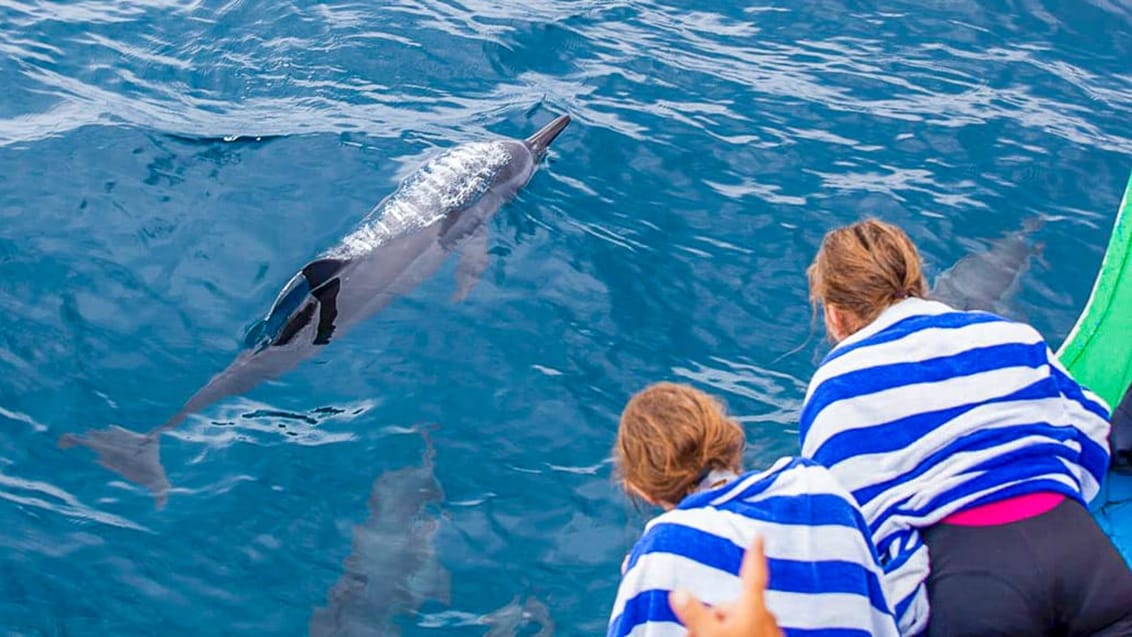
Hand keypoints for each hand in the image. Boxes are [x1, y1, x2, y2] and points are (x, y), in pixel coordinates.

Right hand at [668, 536, 783, 636]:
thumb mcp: (708, 635)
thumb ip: (693, 613)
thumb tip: (678, 591)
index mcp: (752, 607)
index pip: (752, 572)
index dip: (755, 553)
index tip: (760, 535)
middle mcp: (765, 618)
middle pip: (732, 607)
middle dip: (712, 618)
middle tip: (696, 636)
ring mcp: (769, 634)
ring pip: (736, 626)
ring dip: (720, 632)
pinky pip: (746, 635)